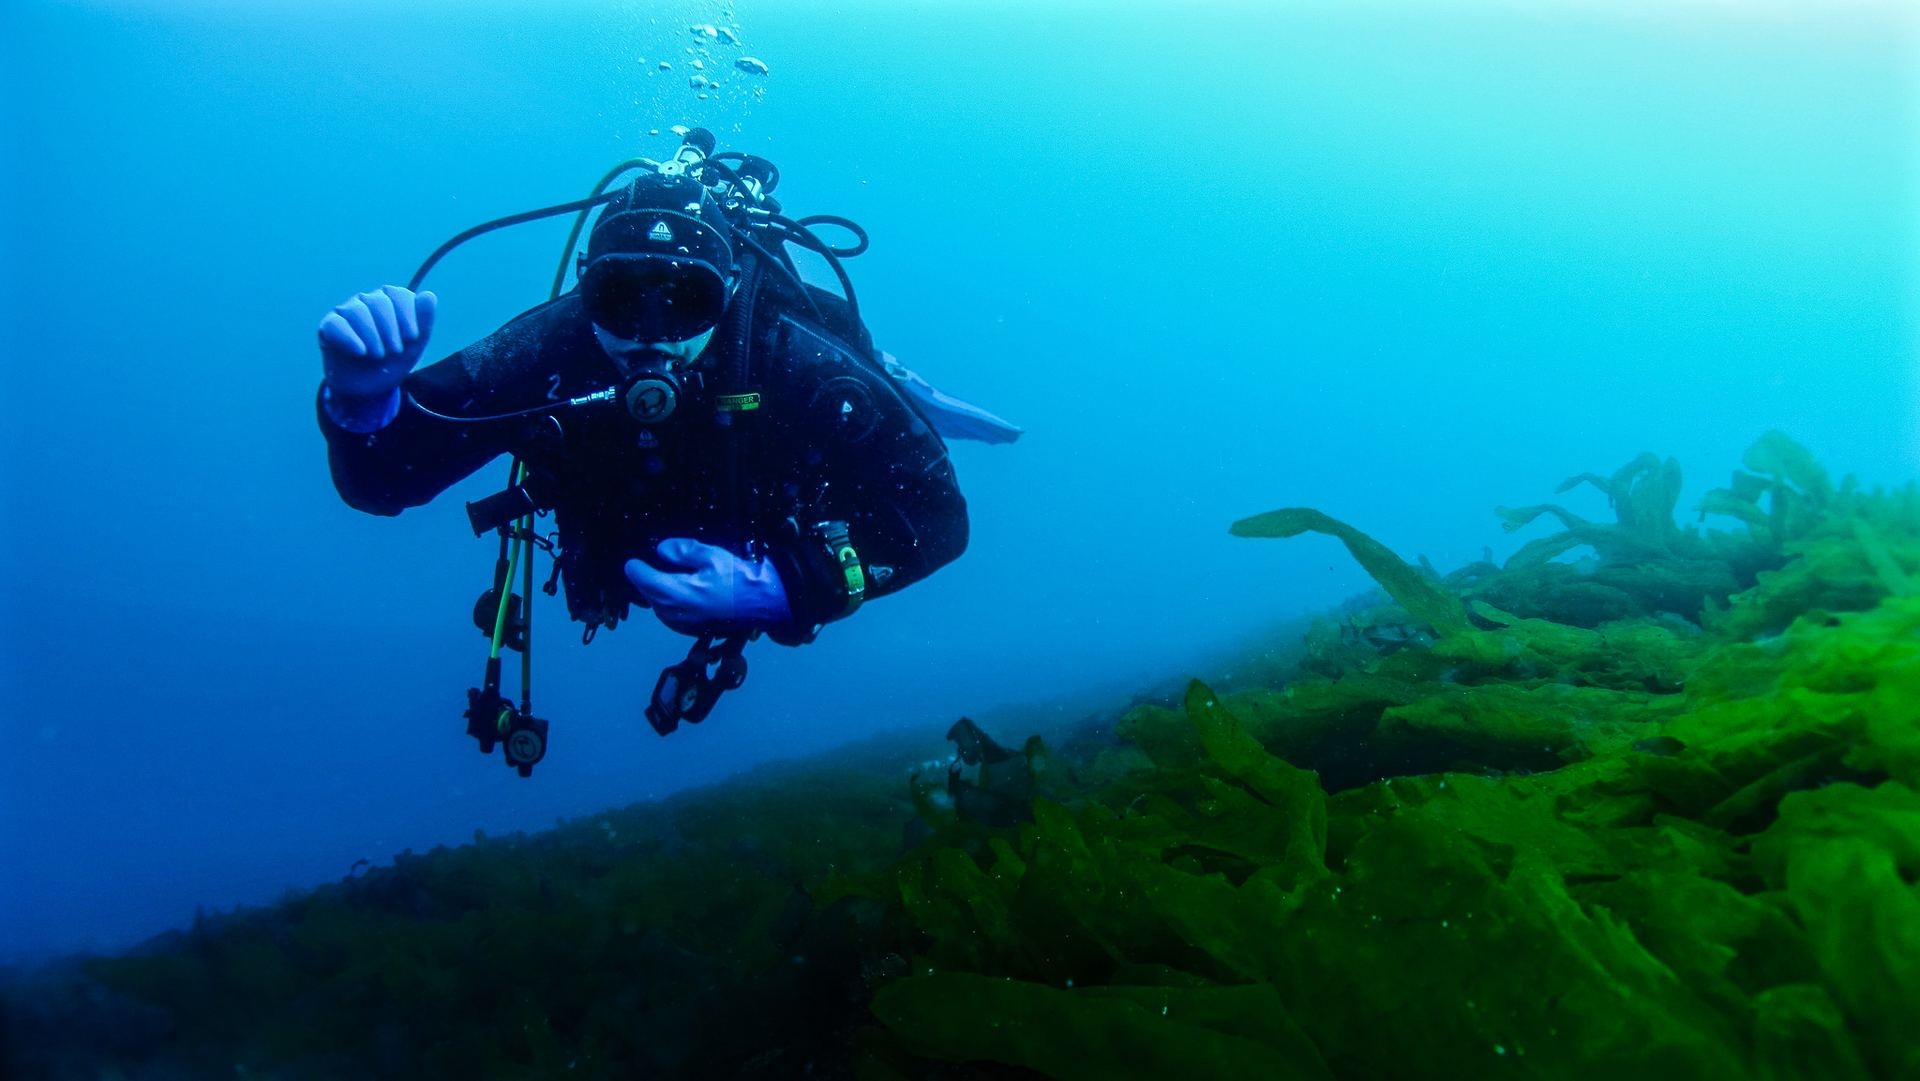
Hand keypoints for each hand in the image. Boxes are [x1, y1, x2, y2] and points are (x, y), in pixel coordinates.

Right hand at [318, 285, 437, 431]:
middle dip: (390, 329)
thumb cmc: (392, 362)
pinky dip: (350, 338)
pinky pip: (336, 324)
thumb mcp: (414, 346)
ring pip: (357, 311)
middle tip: (395, 352)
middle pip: (379, 302)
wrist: (369, 389)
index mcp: (390, 302)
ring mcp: (346, 312)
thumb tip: (429, 295)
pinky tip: (360, 352)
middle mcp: (367, 301)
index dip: (407, 315)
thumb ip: (424, 321)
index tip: (412, 338)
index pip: (399, 295)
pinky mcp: (329, 327)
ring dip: (372, 335)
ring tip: (378, 355)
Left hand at [625, 538, 791, 635]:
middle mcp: (674, 613)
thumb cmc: (738, 578)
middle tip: (650, 566)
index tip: (632, 562)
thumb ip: (683, 551)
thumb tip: (661, 551)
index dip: (635, 568)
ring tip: (665, 579)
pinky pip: (671, 616)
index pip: (643, 580)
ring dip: (658, 594)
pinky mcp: (693, 631)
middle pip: (649, 595)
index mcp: (676, 593)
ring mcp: (683, 625)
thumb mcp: (712, 555)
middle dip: (647, 581)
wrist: (765, 605)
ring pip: (659, 607)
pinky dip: (670, 605)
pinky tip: (680, 595)